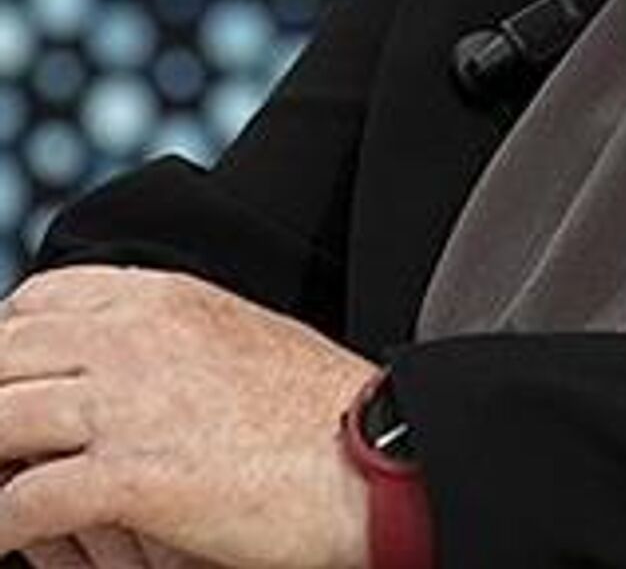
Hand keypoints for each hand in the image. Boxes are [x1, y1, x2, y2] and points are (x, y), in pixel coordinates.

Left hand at [0, 267, 377, 568]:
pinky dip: (0, 527)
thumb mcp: (234, 333)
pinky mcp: (133, 476)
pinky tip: (5, 540)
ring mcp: (131, 404)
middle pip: (1, 356)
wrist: (376, 456)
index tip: (7, 387)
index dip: (4, 346)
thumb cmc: (317, 410)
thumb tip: (109, 357)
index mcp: (162, 296)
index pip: (35, 301)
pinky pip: (22, 503)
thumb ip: (166, 332)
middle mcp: (135, 337)